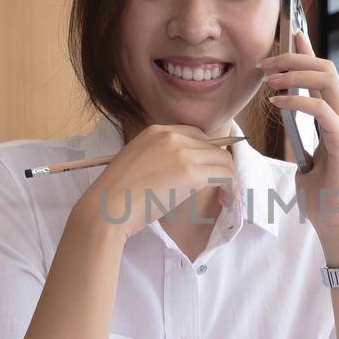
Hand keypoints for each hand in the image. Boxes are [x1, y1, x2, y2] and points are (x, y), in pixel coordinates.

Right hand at [84, 124, 235, 239]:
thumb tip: (181, 171)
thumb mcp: (137, 161)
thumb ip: (160, 156)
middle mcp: (173, 136)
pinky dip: (231, 188)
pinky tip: (225, 200)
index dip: (207, 153)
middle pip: (213, 146)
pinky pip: (225, 176)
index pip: (197, 135)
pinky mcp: (192, 174)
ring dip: (229, 178)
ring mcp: (184, 153)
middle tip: (221, 187)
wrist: (107, 207)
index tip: (209, 171)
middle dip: (220, 167)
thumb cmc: (117, 193)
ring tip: (225, 196)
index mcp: (158, 131)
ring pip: (223, 160)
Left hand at [260, 31, 338, 233]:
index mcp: (335, 118)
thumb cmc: (321, 196)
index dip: (307, 51)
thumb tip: (283, 119)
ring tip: (269, 79)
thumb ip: (299, 136)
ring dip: (295, 73)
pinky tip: (276, 102)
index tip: (290, 34)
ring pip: (327, 79)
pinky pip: (320, 109)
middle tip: (265, 63)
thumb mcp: (303, 159)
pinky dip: (296, 100)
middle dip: (294, 58)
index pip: (323, 74)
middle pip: (325, 68)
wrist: (337, 223)